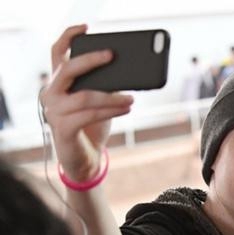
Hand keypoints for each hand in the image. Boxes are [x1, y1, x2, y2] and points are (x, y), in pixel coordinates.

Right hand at [39, 24, 133, 179]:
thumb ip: (105, 86)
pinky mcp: (63, 129)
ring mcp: (54, 112)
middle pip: (68, 70)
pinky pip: (89, 115)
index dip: (68, 38)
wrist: (85, 156)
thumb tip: (128, 73)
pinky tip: (127, 108)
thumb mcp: (100, 101)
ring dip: (112, 96)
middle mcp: (51, 93)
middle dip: (91, 60)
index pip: (56, 54)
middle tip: (112, 55)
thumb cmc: (93, 124)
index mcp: (58, 82)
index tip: (85, 28)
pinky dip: (110, 110)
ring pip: (85, 97)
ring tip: (132, 97)